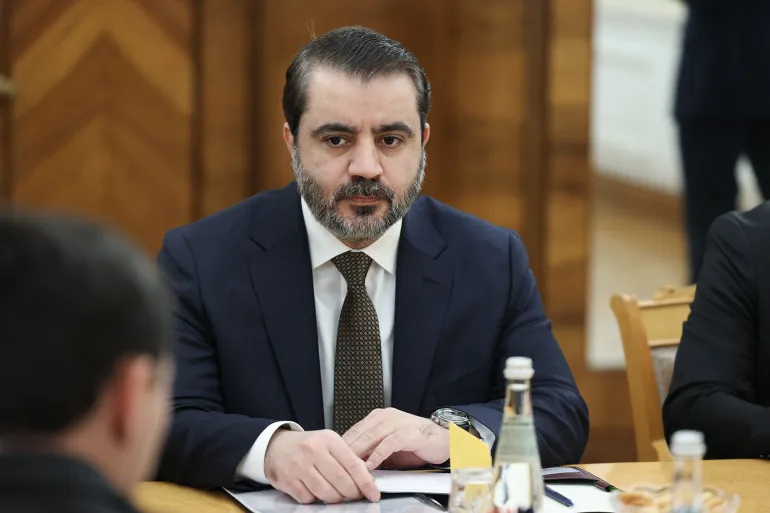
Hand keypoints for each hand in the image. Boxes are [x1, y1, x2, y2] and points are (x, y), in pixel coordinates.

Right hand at [264, 429, 380, 503]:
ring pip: (327, 494)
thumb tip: (367, 480)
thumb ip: (347, 458)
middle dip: (352, 493)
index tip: (374, 494)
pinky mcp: (288, 480)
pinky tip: (315, 490)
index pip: (353, 464)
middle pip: (341, 482)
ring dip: (335, 499)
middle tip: (354, 495)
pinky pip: (309, 499)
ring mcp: (299, 466)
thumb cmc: (308, 446)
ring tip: (335, 493)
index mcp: (328, 440)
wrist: (276, 446)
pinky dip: (315, 499)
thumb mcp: (329, 443)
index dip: (366, 483)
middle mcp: (313, 451)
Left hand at [342, 408, 449, 470]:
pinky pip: (388, 444)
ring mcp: (397, 422)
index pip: (354, 430)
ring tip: (350, 467)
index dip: (343, 445)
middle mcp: (386, 416)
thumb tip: (352, 463)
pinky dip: (377, 455)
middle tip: (336, 465)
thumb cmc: (415, 443)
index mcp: (378, 417)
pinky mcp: (408, 433)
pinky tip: (370, 465)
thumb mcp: (388, 446)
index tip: (332, 459)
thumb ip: (371, 450)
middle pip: (359, 433)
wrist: (442, 439)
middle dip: (347, 451)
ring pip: (371, 437)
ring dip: (359, 453)